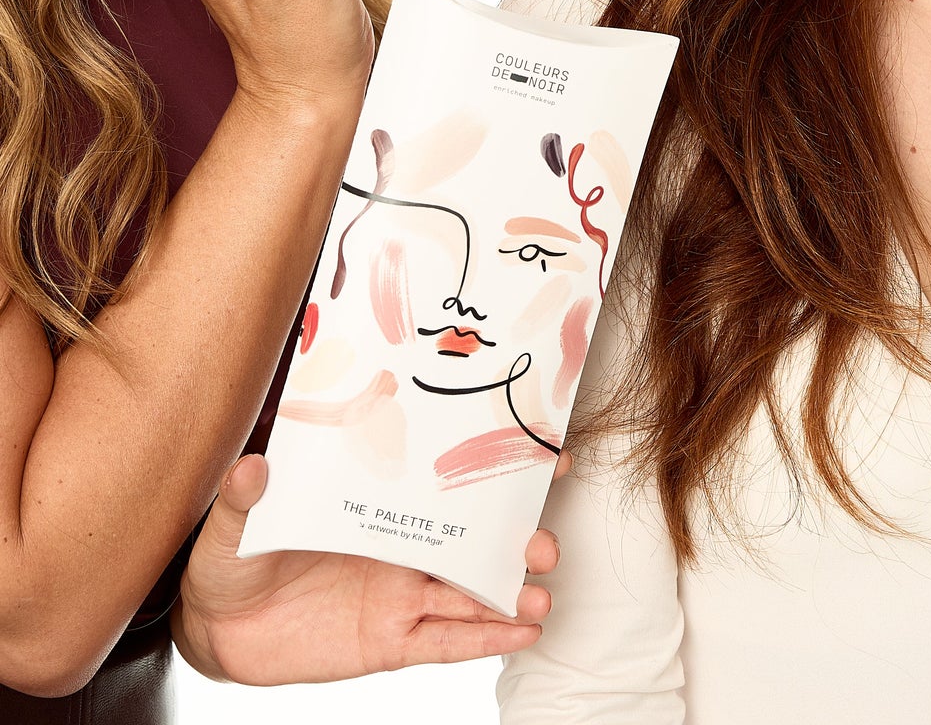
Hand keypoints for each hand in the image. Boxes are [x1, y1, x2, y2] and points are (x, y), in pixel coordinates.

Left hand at [172, 453, 560, 683]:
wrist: (216, 626)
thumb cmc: (232, 554)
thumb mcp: (233, 520)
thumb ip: (245, 496)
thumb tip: (250, 466)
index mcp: (376, 503)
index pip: (443, 481)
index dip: (495, 467)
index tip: (545, 457)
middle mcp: (399, 546)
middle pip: (472, 540)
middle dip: (514, 540)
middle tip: (543, 543)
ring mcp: (399, 596)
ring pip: (468, 592)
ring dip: (508, 594)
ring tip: (540, 597)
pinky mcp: (389, 642)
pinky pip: (445, 643)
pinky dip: (485, 639)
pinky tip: (524, 633)